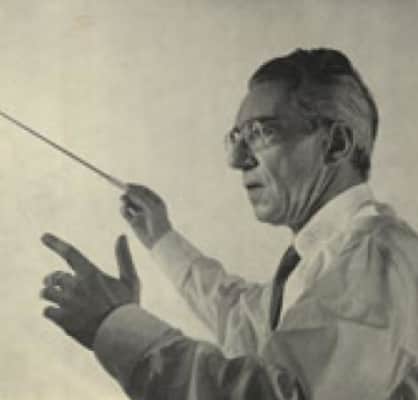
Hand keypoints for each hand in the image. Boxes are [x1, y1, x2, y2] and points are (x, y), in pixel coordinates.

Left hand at [40, 234, 139, 349]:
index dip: (56, 243)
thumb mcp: (130, 279)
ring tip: (57, 300)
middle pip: (54, 276)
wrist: (120, 334)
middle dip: (53, 279)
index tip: (43, 236)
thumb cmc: (127, 306)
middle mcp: (76, 285)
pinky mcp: (62, 319)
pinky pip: (47, 311)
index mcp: (91, 273)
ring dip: (49, 294)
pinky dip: (51, 311)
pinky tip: (61, 315)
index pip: (70, 253)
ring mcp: (67, 303)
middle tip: (56, 283)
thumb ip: (124, 256)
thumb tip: (122, 235)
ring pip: (47, 293)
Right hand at [120, 184, 171, 248]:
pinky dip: (123, 209)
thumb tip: (128, 189)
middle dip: (129, 193)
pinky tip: (123, 208)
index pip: (143, 190)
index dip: (135, 187)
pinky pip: (126, 213)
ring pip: (129, 203)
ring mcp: (140, 214)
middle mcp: (147, 206)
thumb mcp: (150, 206)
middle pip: (135, 196)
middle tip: (123, 192)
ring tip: (123, 200)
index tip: (127, 185)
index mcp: (155, 201)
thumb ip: (139, 197)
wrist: (159, 240)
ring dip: (125, 200)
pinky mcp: (133, 222)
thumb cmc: (159, 222)